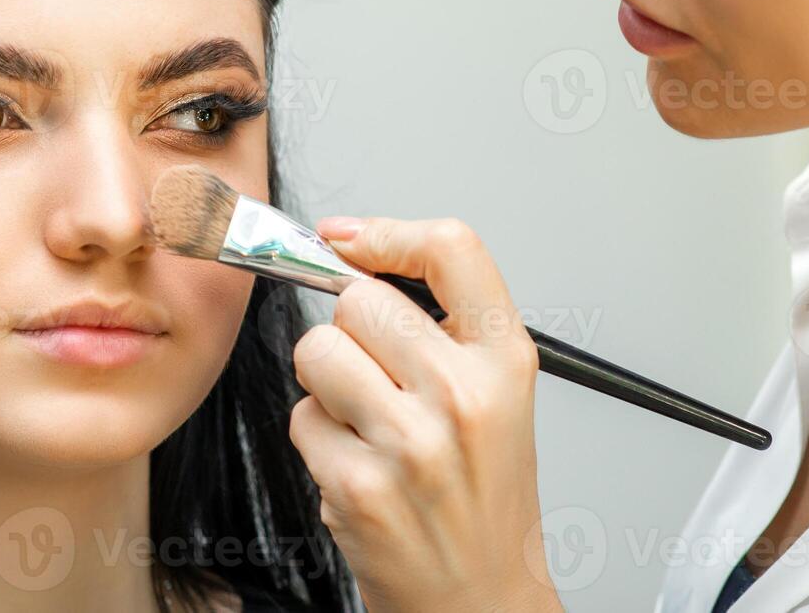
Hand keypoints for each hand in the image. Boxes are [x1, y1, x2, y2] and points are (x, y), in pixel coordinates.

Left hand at [288, 216, 565, 612]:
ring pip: (317, 351)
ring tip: (368, 423)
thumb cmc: (483, 497)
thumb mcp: (499, 395)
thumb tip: (350, 249)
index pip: (452, 250)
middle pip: (359, 299)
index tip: (350, 239)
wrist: (482, 600)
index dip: (388, 233)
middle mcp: (465, 396)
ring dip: (327, 384)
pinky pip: (301, 419)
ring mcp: (411, 443)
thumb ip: (442, 323)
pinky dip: (318, 440)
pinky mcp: (359, 486)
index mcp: (507, 362)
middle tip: (379, 377)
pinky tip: (359, 467)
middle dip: (352, 331)